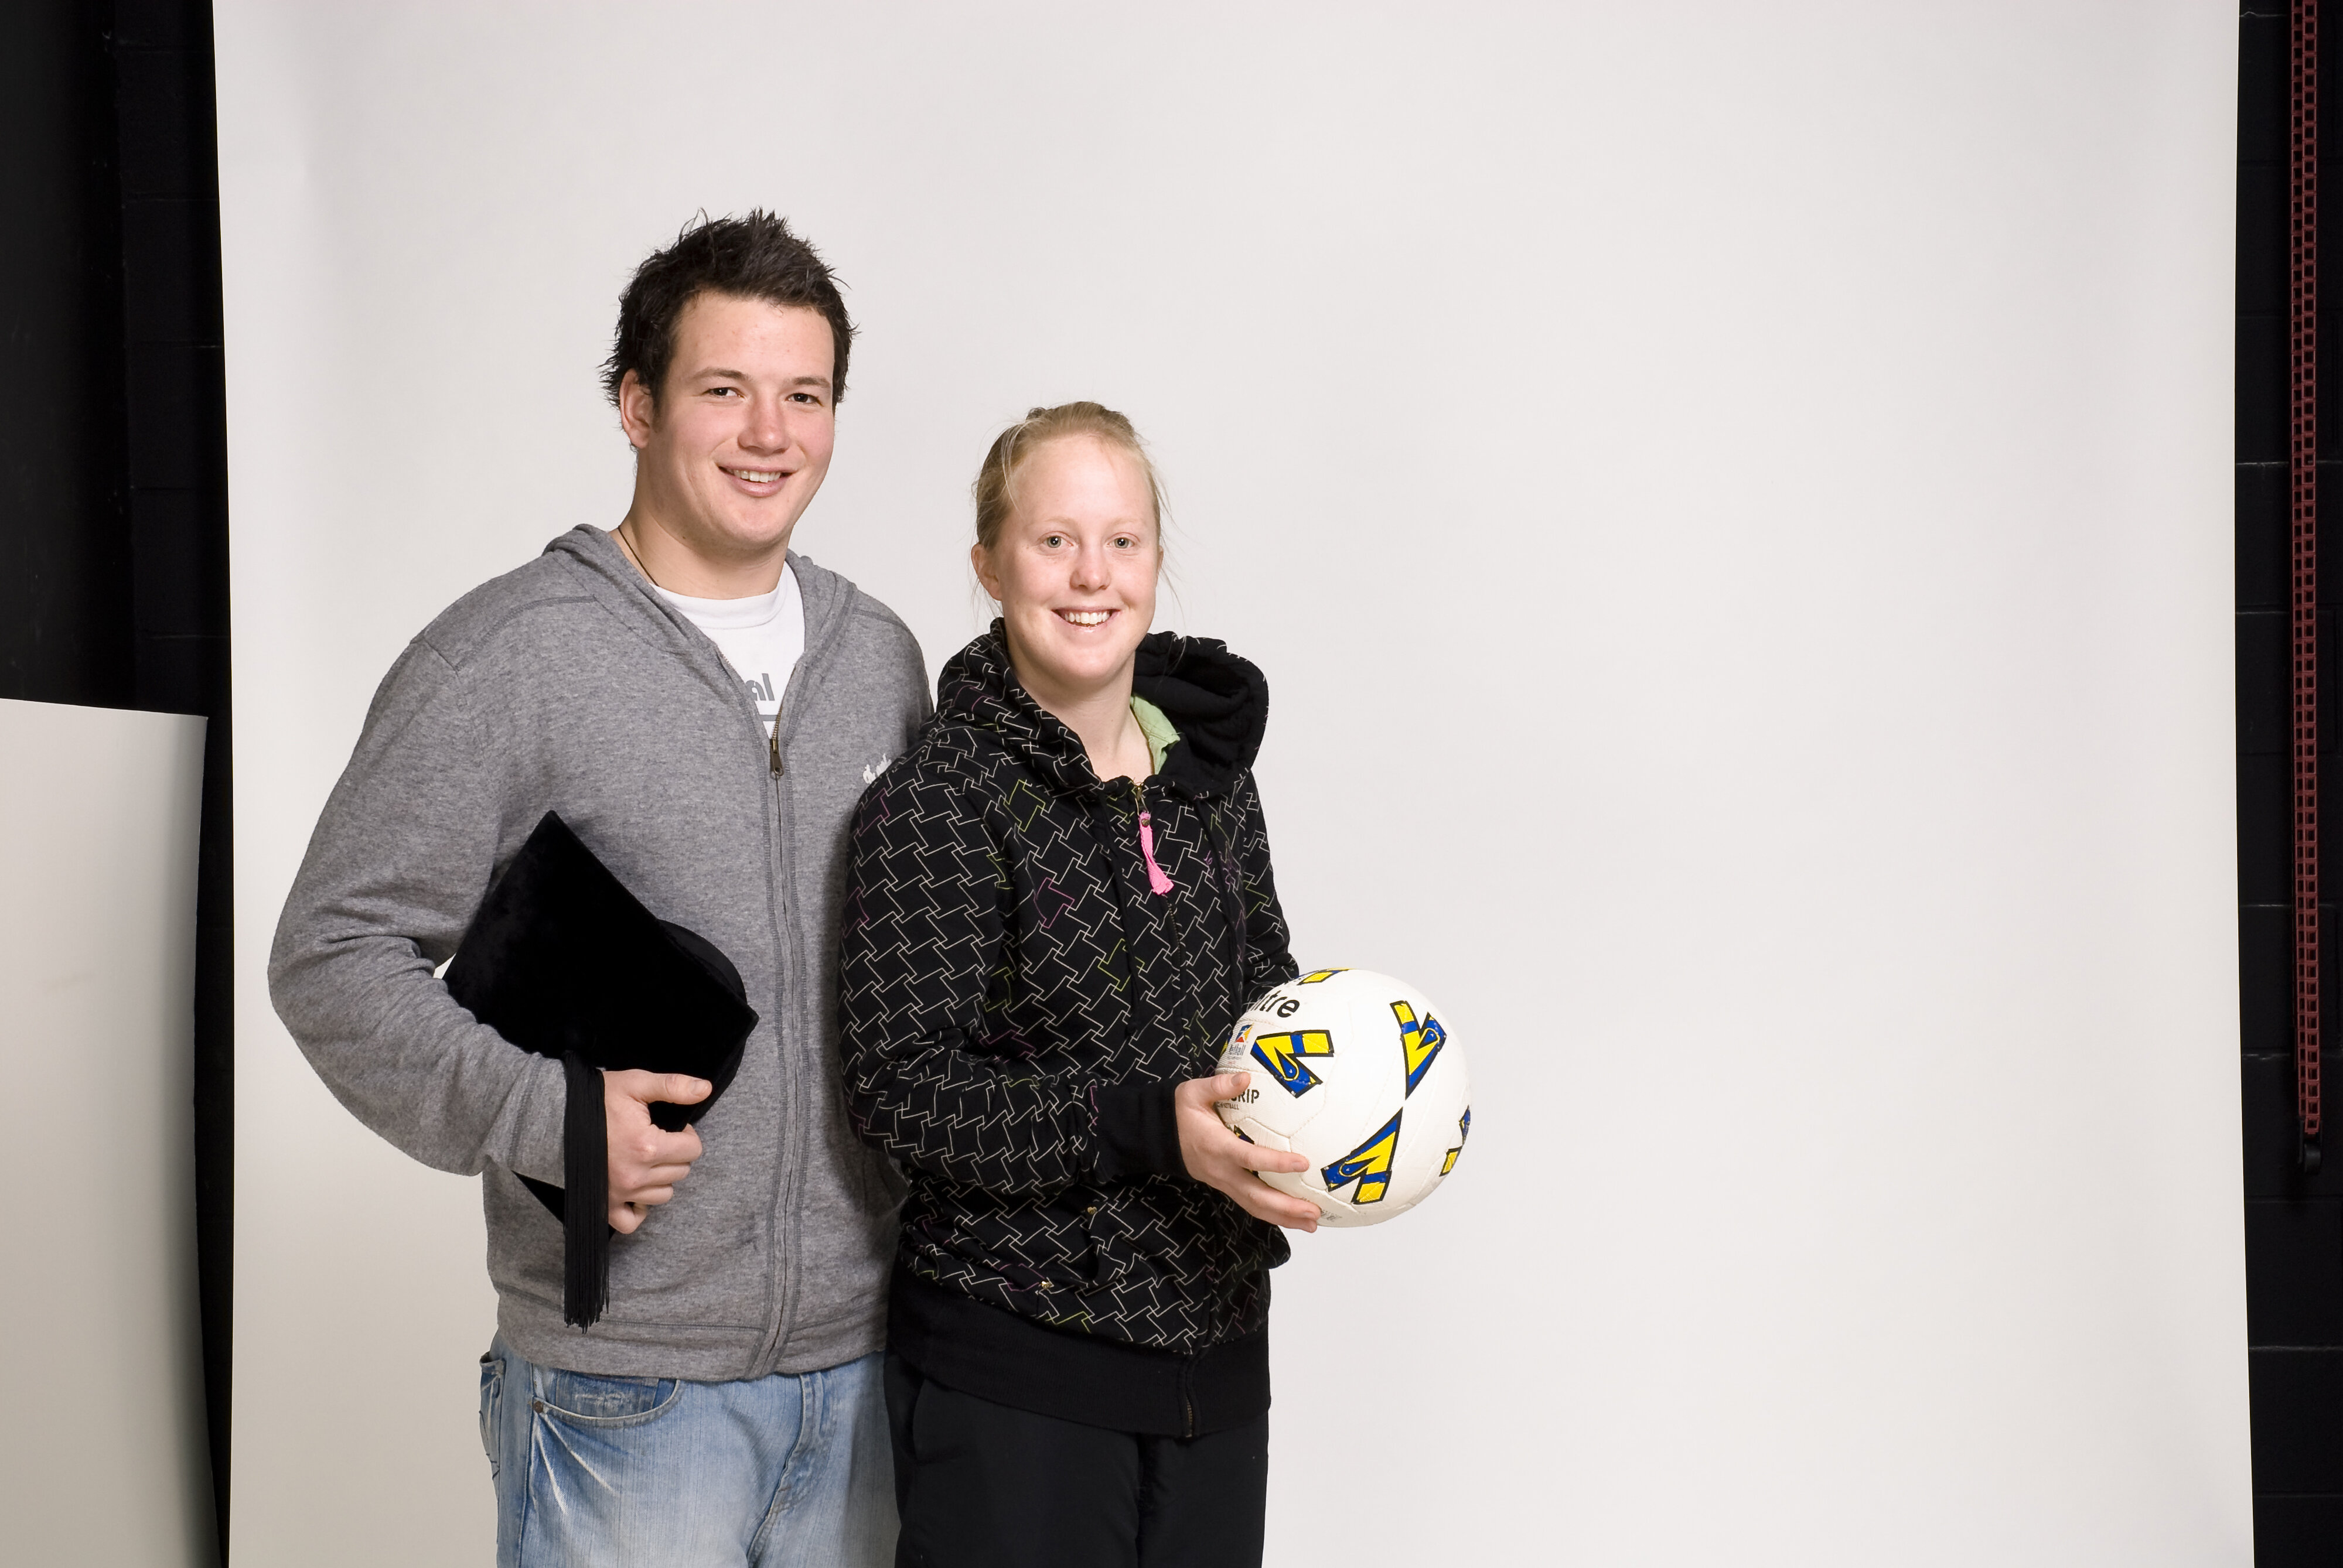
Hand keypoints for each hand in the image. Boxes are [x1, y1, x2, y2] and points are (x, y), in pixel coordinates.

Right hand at [603, 1070, 709, 1233]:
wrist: (553, 1120)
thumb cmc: (593, 1101)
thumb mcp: (635, 1083)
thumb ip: (673, 1086)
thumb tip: (705, 1089)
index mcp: (647, 1146)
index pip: (693, 1150)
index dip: (687, 1136)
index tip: (671, 1128)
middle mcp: (636, 1175)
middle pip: (681, 1172)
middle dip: (675, 1155)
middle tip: (657, 1140)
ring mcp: (620, 1193)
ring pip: (663, 1194)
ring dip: (661, 1178)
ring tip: (645, 1159)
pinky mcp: (605, 1204)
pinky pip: (633, 1221)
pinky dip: (639, 1209)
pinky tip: (637, 1189)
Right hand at [1174, 1071, 1320, 1232]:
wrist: (1160, 1136)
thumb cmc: (1180, 1113)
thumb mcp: (1193, 1093)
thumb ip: (1219, 1085)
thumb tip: (1246, 1077)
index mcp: (1217, 1147)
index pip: (1248, 1158)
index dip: (1275, 1163)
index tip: (1302, 1163)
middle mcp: (1222, 1171)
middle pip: (1256, 1196)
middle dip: (1286, 1207)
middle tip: (1313, 1212)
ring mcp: (1224, 1183)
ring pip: (1254, 1206)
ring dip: (1284, 1217)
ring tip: (1312, 1223)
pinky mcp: (1227, 1187)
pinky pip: (1251, 1204)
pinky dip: (1273, 1214)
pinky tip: (1294, 1217)